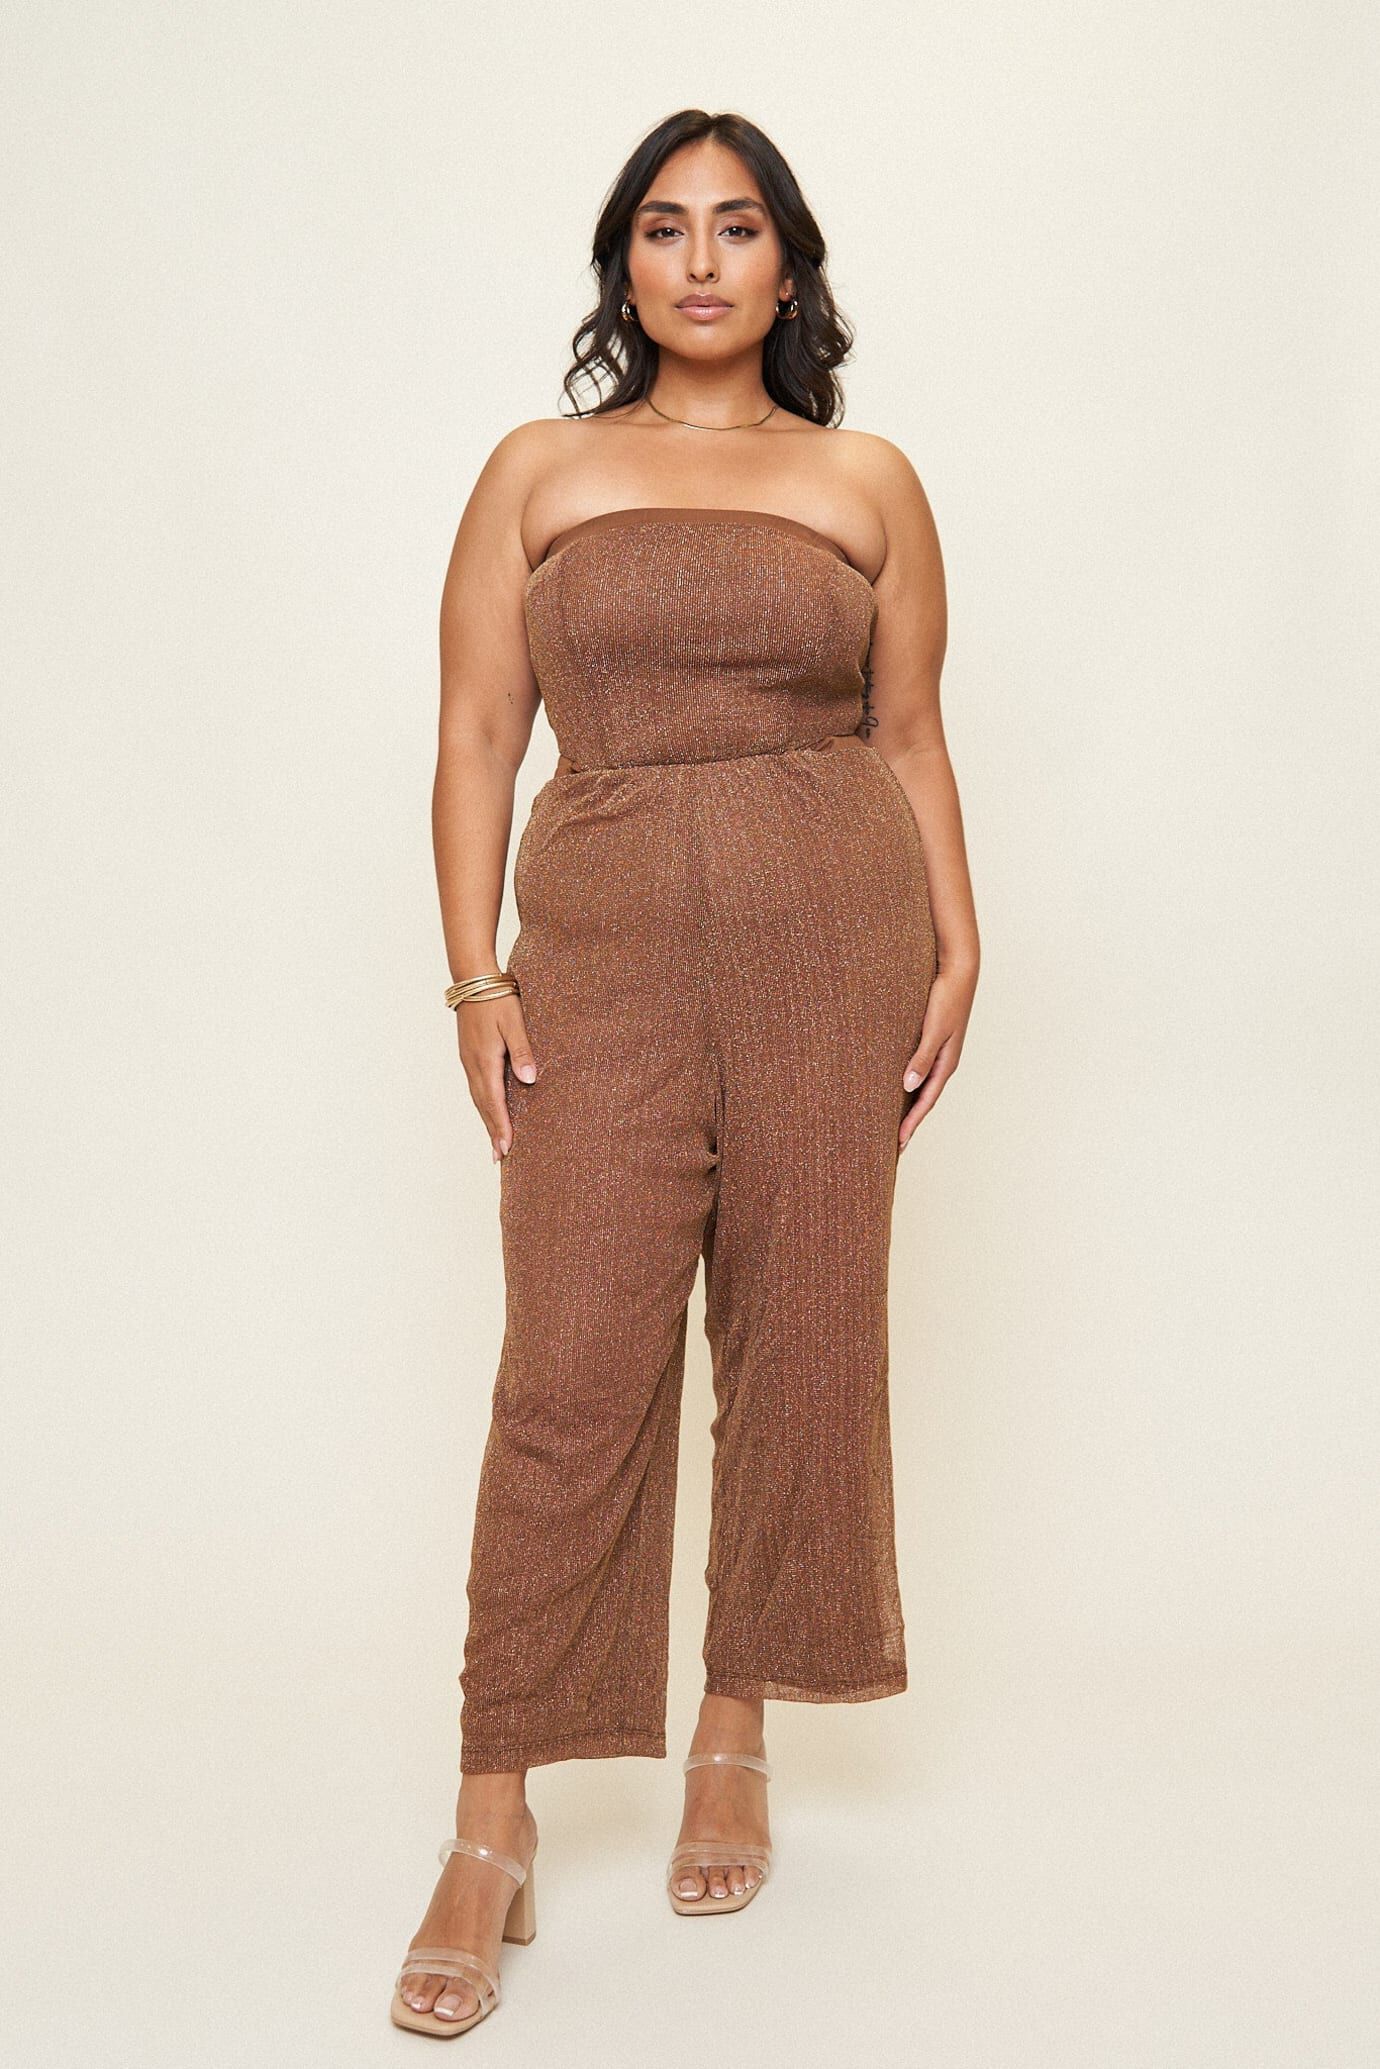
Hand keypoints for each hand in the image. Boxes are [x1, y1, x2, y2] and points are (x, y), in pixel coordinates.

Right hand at [456, 995, 539, 1161]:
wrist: (473, 979)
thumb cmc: (498, 999)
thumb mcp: (515, 1023)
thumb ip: (523, 1051)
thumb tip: (530, 1080)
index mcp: (485, 1060)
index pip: (494, 1102)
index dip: (500, 1127)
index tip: (506, 1150)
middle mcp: (473, 1064)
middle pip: (483, 1106)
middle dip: (492, 1132)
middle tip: (499, 1158)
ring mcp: (468, 1060)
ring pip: (478, 1098)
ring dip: (486, 1121)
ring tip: (495, 1143)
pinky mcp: (469, 1054)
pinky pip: (476, 1087)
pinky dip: (483, 1105)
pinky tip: (489, 1111)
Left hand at [898, 959, 976, 1153]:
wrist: (959, 969)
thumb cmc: (947, 997)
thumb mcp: (933, 1029)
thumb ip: (921, 1057)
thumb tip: (908, 1087)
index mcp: (946, 1063)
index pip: (926, 1101)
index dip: (912, 1123)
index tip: (898, 1144)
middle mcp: (943, 1061)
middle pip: (924, 1099)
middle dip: (911, 1122)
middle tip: (895, 1146)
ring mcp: (939, 1051)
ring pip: (921, 1085)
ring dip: (909, 1105)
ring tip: (893, 1122)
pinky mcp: (931, 1039)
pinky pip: (919, 1069)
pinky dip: (908, 1084)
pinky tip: (897, 1088)